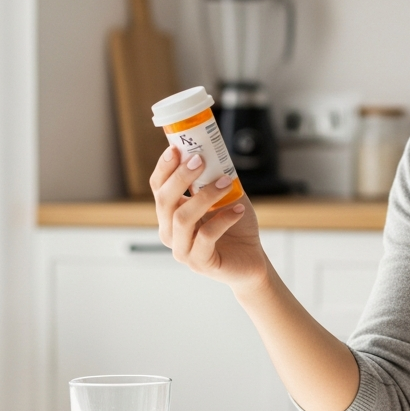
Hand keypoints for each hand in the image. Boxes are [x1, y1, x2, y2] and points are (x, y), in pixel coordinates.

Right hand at [150, 146, 268, 292]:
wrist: (251, 259)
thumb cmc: (235, 226)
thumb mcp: (224, 196)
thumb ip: (213, 177)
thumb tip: (211, 148)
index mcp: (171, 214)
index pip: (158, 188)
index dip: (164, 167)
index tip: (176, 148)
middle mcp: (170, 232)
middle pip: (164, 201)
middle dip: (180, 177)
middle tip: (199, 160)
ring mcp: (182, 250)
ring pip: (182, 218)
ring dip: (205, 196)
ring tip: (226, 183)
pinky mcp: (200, 263)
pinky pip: (206, 237)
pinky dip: (224, 220)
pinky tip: (238, 211)